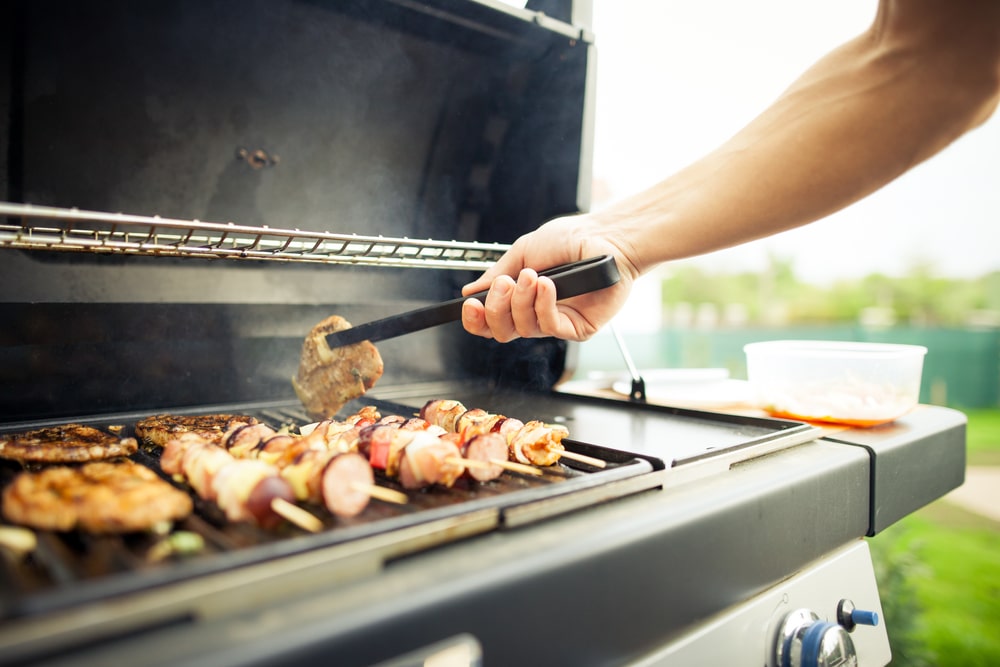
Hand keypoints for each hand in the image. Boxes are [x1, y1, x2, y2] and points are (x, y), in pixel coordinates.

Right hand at [460, 213, 638, 341]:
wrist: (605, 238)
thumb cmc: (572, 240)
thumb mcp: (524, 250)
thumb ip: (497, 272)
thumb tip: (471, 290)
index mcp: (521, 297)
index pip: (491, 320)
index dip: (477, 319)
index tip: (469, 305)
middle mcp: (536, 313)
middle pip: (502, 331)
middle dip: (496, 309)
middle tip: (504, 285)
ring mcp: (556, 321)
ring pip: (523, 329)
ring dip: (522, 301)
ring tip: (534, 276)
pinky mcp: (577, 328)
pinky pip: (550, 326)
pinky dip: (543, 305)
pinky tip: (548, 285)